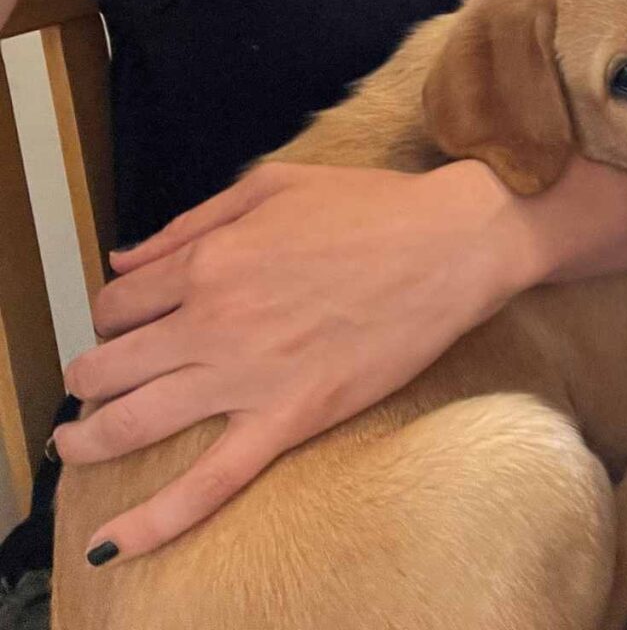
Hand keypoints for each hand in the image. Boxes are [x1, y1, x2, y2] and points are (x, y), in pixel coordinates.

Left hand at [53, 160, 531, 563]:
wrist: (449, 245)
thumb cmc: (367, 206)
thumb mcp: (272, 186)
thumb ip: (191, 222)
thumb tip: (123, 260)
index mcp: (208, 261)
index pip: (118, 301)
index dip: (110, 315)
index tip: (124, 324)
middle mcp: (212, 321)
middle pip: (109, 365)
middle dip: (87, 377)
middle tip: (93, 384)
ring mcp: (248, 376)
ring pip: (135, 422)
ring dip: (88, 437)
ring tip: (76, 443)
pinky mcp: (290, 419)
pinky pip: (210, 482)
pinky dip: (155, 519)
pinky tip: (114, 542)